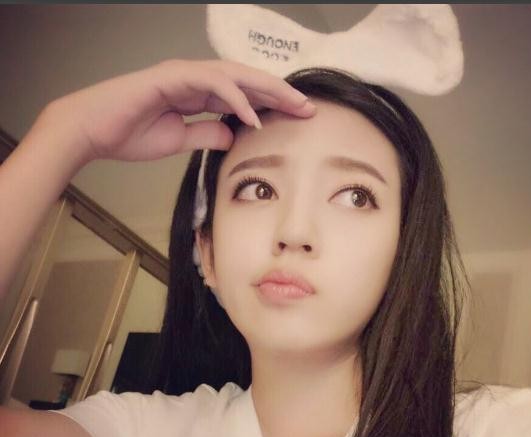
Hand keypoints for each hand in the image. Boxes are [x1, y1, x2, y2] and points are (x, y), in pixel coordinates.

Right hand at [46, 58, 315, 162]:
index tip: (296, 119)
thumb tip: (233, 136)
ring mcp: (183, 74)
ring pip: (235, 75)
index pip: (243, 96)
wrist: (94, 131)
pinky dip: (234, 98)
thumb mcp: (180, 140)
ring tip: (293, 106)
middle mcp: (195, 79)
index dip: (271, 104)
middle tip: (309, 108)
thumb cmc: (130, 134)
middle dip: (279, 94)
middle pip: (247, 81)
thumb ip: (207, 135)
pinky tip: (254, 116)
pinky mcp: (171, 76)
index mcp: (198, 93)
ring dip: (266, 90)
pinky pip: (211, 84)